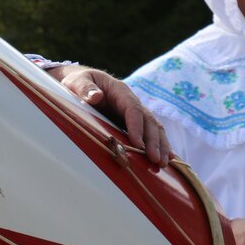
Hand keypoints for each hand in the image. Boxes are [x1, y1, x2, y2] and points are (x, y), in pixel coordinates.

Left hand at [47, 65, 172, 166]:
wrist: (82, 83)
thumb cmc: (78, 82)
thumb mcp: (77, 81)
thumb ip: (84, 88)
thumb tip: (95, 96)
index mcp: (120, 91)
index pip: (132, 108)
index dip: (136, 126)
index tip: (137, 143)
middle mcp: (131, 101)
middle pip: (148, 120)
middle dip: (153, 140)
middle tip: (156, 159)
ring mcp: (135, 112)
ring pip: (153, 128)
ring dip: (160, 145)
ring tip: (163, 163)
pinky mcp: (134, 123)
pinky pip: (150, 133)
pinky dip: (160, 145)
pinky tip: (168, 159)